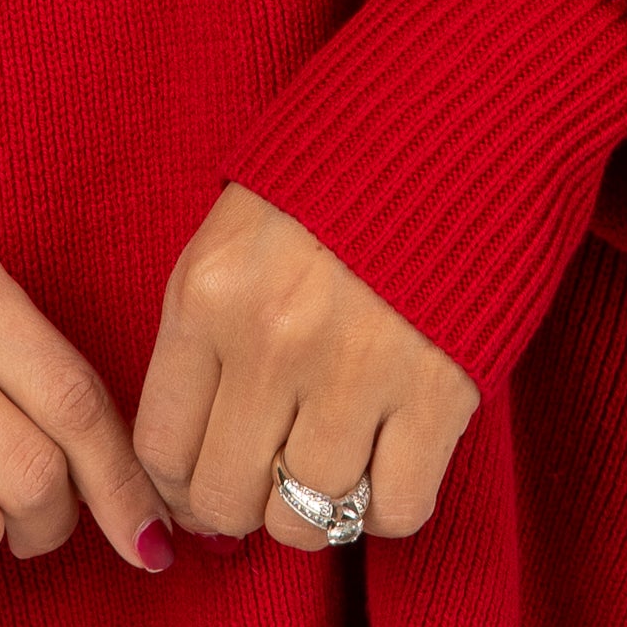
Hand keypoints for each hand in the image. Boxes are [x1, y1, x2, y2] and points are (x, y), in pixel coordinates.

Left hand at [133, 185, 479, 550]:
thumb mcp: (237, 234)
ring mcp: (355, 371)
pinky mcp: (439, 392)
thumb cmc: (344, 172)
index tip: (207, 488)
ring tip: (337, 465)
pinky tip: (392, 459)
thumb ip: (208, 337)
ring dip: (319, 508)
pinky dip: (390, 503)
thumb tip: (190, 466)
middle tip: (271, 484)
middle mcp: (270, 341)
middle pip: (225, 499)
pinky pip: (396, 508)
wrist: (464, 109)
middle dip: (243, 508)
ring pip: (306, 517)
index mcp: (207, 294)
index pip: (162, 449)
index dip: (181, 490)